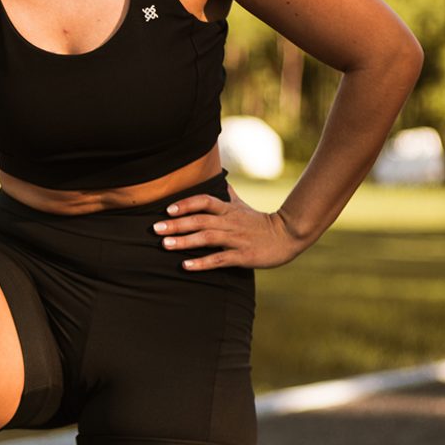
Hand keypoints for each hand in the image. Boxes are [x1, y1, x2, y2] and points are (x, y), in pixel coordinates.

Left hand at [152, 184, 304, 270]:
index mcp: (229, 209)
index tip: (167, 209)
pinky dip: (202, 263)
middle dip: (177, 224)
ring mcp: (236, 239)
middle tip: (155, 228)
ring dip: (185, 242)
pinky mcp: (243, 256)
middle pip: (200, 220)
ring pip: (207, 238)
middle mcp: (230, 222)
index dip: (186, 204)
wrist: (289, 236)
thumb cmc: (260, 222)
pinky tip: (186, 265)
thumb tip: (219, 179)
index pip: (205, 201)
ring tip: (165, 245)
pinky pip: (220, 259)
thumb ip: (228, 194)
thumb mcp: (243, 205)